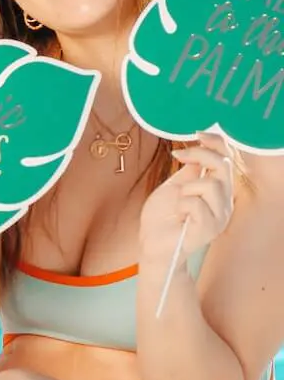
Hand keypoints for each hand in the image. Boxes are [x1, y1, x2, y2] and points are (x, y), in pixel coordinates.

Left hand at [139, 133, 234, 265]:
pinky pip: (196, 203)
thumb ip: (190, 170)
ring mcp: (219, 216)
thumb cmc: (162, 217)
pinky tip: (178, 216)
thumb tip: (198, 148)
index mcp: (217, 190)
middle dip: (200, 154)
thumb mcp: (174, 186)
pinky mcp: (210, 228)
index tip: (196, 134)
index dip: (215, 143)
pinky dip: (181, 205)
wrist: (152, 245)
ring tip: (178, 202)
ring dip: (187, 188)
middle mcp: (223, 201)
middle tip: (179, 155)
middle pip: (223, 166)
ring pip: (211, 184)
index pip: (226, 160)